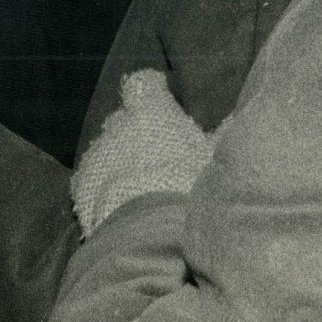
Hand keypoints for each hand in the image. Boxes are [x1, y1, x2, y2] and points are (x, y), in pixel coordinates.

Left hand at [70, 69, 215, 237]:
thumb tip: (238, 117)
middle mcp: (117, 126)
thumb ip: (222, 134)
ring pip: (109, 149)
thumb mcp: (214, 159)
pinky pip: (94, 178)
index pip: (143, 85)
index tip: (161, 97)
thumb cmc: (189, 189)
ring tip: (144, 187)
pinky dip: (107, 186)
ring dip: (122, 161)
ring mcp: (96, 155)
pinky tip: (124, 204)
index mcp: (148, 113)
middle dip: (138, 131)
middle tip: (160, 155)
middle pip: (125, 119)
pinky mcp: (83, 185)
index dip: (151, 90)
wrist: (150, 236)